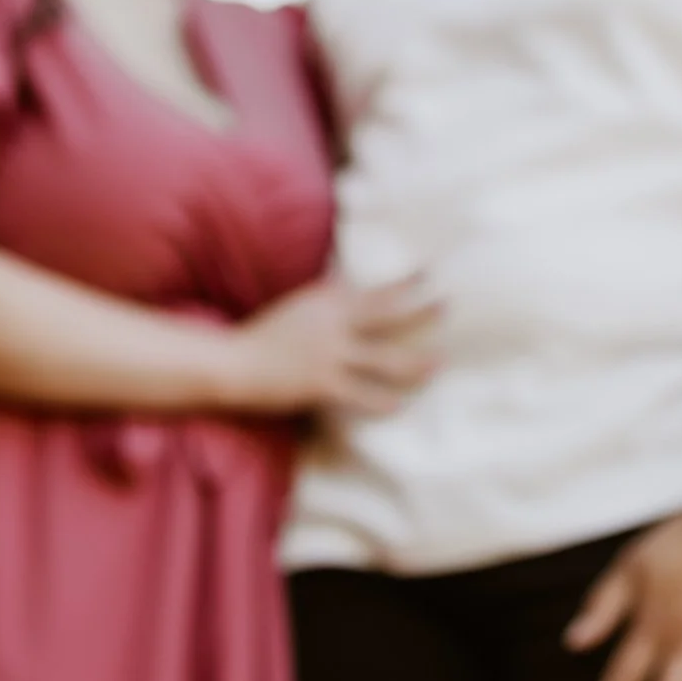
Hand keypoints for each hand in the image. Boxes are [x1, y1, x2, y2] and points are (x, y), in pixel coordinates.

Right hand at [229, 272, 438, 418]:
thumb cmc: (264, 336)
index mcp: (327, 301)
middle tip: (447, 307)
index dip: (405, 285)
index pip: (375, 291)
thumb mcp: (300, 308)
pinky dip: (384, 401)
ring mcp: (331, 355)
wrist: (233, 363)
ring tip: (438, 364)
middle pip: (389, 317)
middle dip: (422, 312)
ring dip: (416, 363)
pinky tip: (400, 405)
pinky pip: (364, 395)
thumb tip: (350, 290)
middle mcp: (334, 323)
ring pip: (386, 360)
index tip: (429, 274)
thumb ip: (328, 303)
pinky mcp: (323, 384)